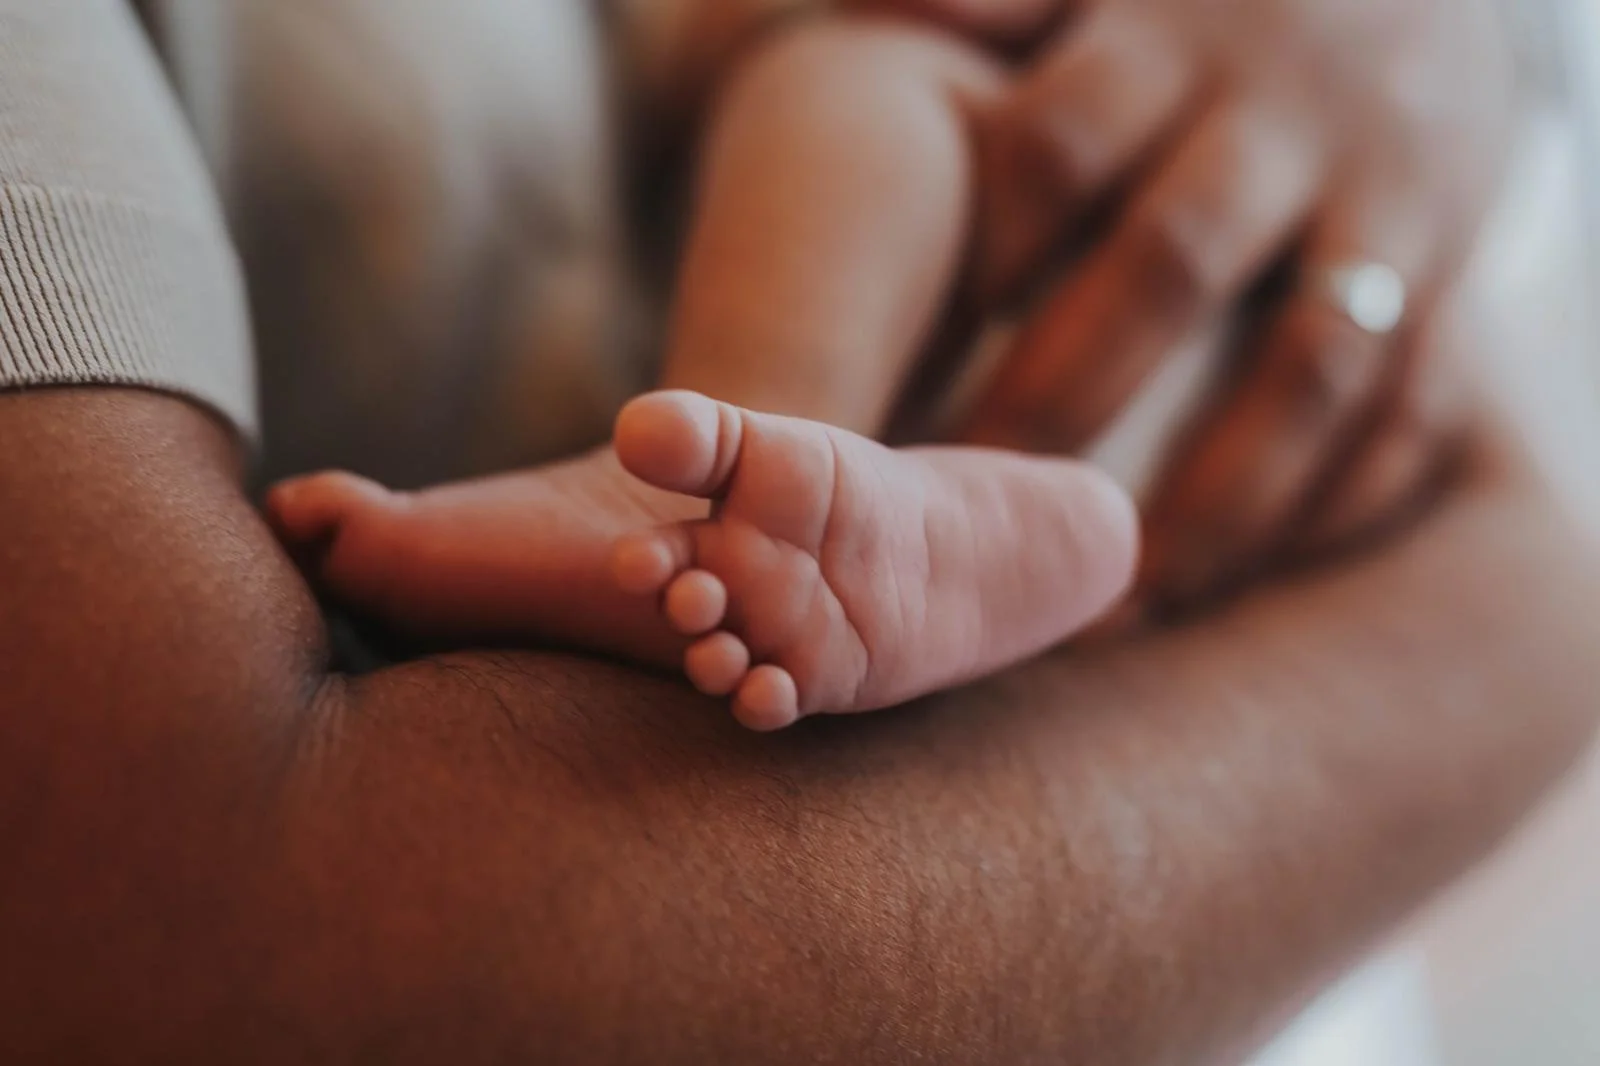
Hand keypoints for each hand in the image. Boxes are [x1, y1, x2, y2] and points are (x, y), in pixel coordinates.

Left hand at [882, 0, 1514, 610]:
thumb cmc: (1214, 4)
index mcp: (1172, 44)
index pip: (1063, 148)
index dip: (985, 255)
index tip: (903, 363)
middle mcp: (1282, 122)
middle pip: (1170, 266)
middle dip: (1066, 394)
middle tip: (968, 507)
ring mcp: (1383, 206)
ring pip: (1310, 367)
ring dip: (1214, 496)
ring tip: (1114, 603)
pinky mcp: (1453, 281)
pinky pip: (1415, 408)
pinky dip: (1334, 504)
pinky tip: (1238, 582)